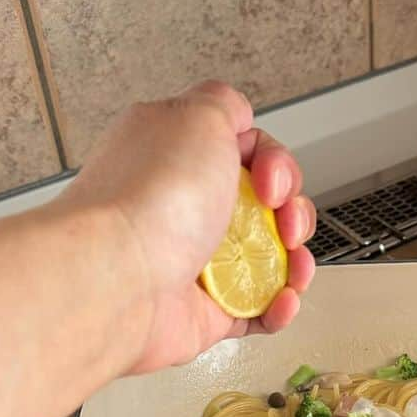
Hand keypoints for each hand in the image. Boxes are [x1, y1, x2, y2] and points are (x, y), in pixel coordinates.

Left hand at [56, 80, 315, 372]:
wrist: (121, 281)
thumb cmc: (155, 200)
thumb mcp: (197, 115)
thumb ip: (225, 104)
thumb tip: (237, 115)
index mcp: (180, 157)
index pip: (248, 153)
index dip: (275, 165)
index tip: (270, 182)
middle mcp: (185, 207)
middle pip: (266, 207)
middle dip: (292, 214)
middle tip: (284, 225)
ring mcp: (197, 262)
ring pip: (268, 260)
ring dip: (295, 263)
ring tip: (294, 269)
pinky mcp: (206, 312)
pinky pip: (258, 310)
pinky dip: (279, 308)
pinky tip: (283, 300)